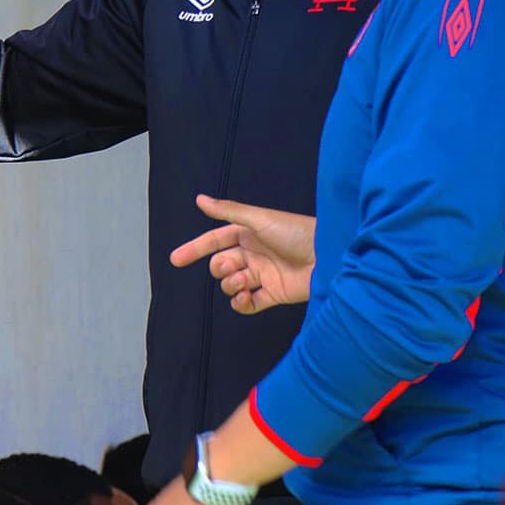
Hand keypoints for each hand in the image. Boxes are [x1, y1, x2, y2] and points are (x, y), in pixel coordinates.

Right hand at [169, 195, 314, 313]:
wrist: (328, 257)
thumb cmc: (297, 232)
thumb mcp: (259, 218)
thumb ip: (228, 211)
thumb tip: (200, 200)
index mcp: (248, 234)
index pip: (214, 242)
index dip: (195, 249)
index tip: (176, 260)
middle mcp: (253, 255)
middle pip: (221, 265)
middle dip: (220, 268)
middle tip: (233, 266)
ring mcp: (263, 275)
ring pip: (232, 285)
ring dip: (231, 285)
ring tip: (243, 282)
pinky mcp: (273, 294)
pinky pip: (248, 304)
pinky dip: (241, 303)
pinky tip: (245, 297)